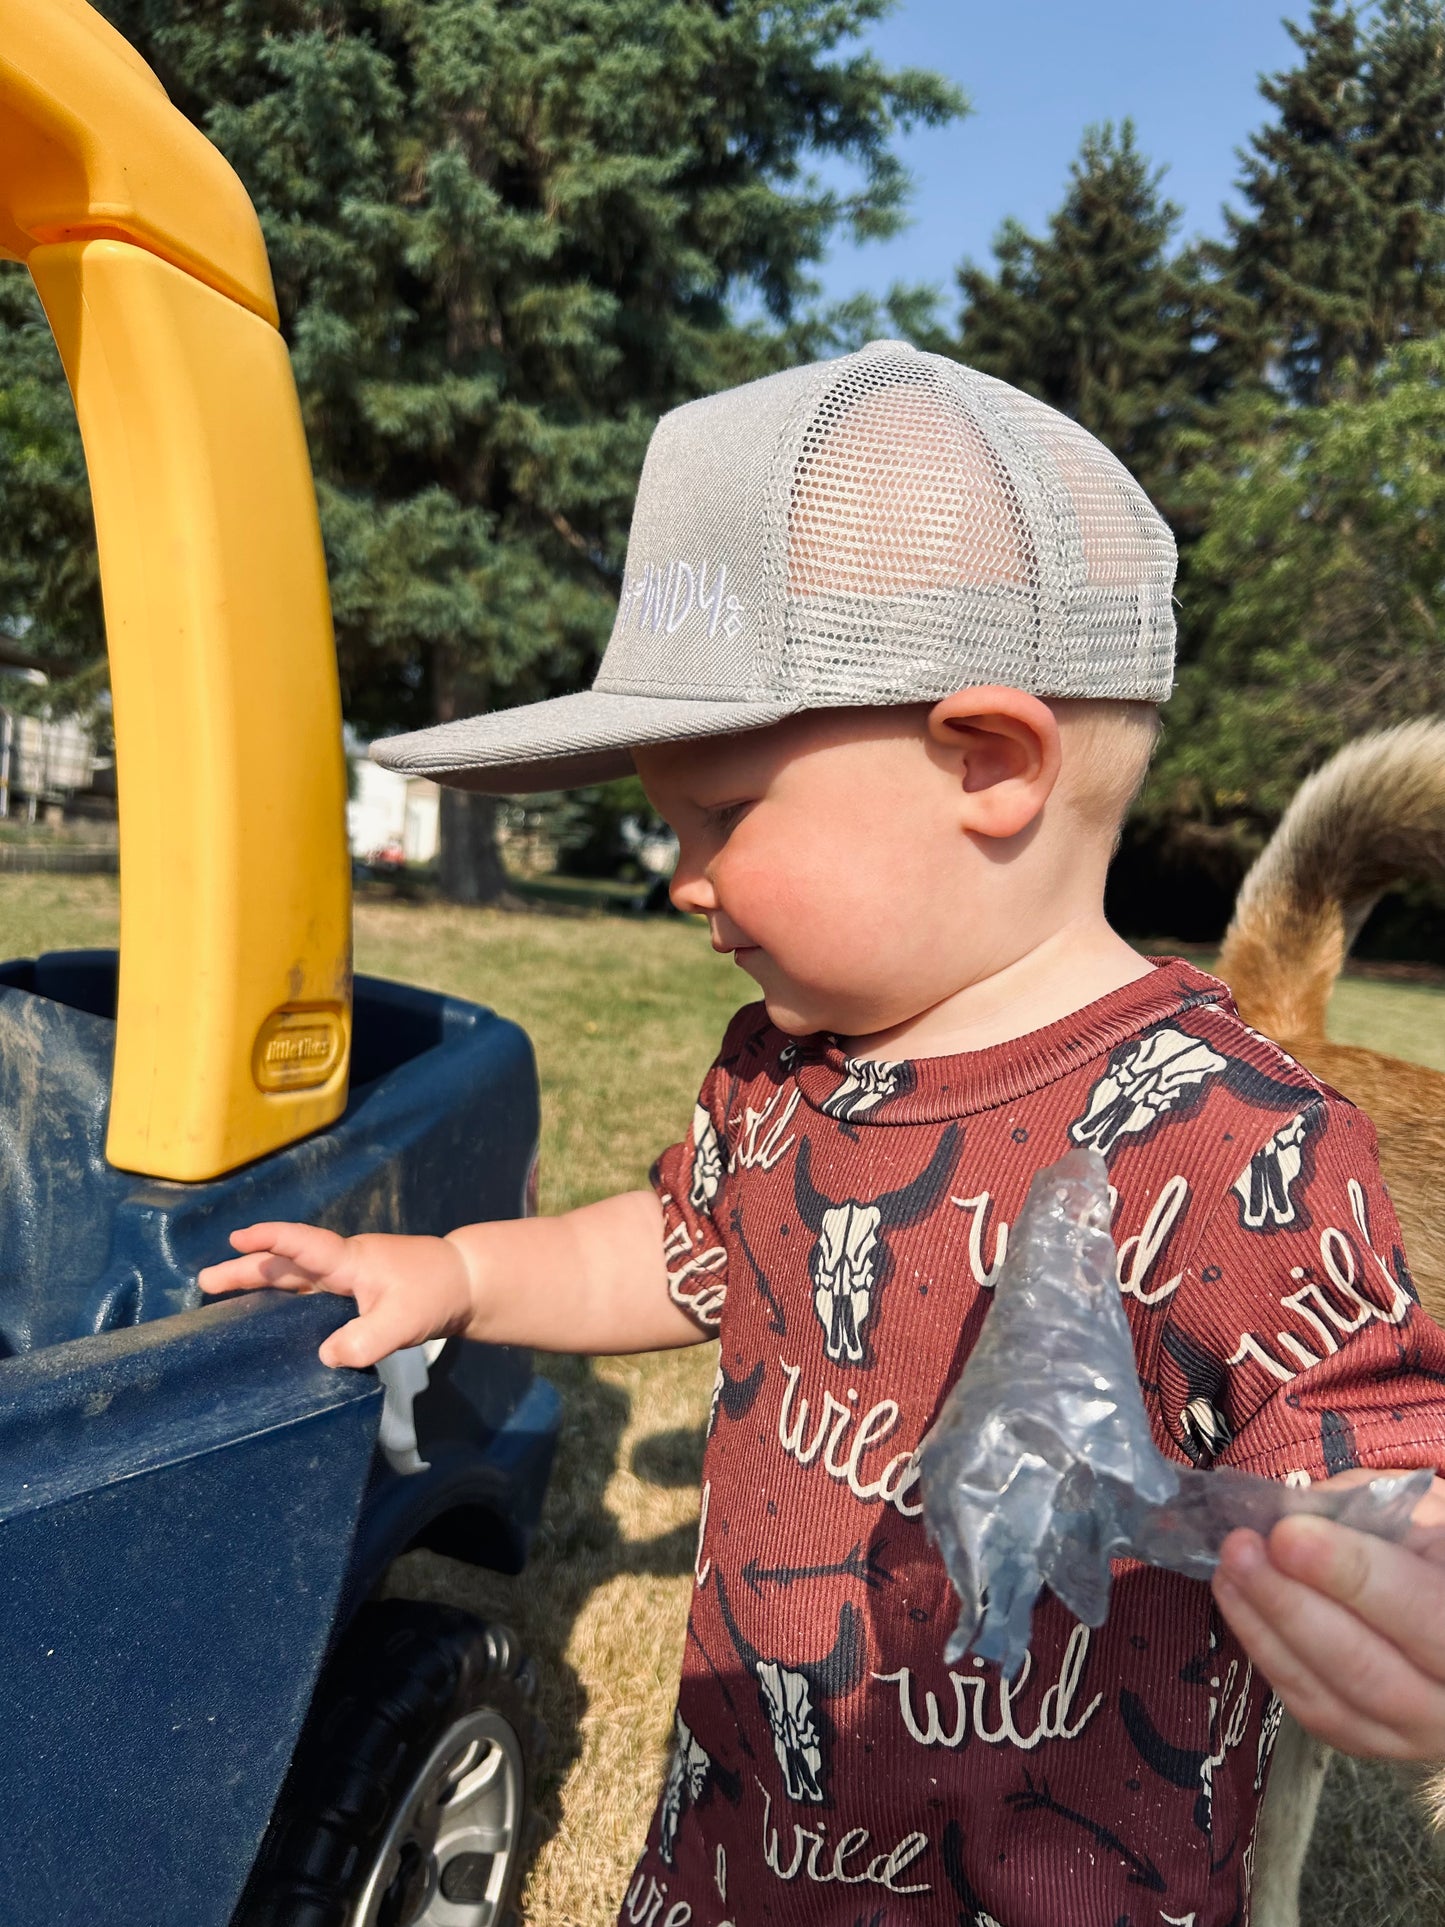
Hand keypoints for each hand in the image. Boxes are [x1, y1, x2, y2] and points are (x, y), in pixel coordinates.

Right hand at [198, 1223, 475, 1369]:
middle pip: (287, 1263)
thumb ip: (364, 1341)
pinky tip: (271, 1314)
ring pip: (295, 1276)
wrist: (465, 1282)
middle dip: (246, 1269)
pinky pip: (309, 1291)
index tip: (238, 1239)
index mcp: (350, 1261)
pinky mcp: (355, 1292)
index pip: (304, 1246)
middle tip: (205, 1280)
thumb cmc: (435, 1293)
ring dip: (260, 1282)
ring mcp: (348, 1277)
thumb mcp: (402, 1323)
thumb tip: (324, 1357)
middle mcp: (342, 1265)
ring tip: (221, 1293)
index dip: (271, 1241)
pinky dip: (284, 1297)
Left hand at [1211, 1472, 1444, 1759]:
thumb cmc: (1439, 1555)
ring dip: (1266, 1630)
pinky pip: (1313, 1711)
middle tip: (1239, 1551)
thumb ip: (1366, 1513)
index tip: (1286, 1535)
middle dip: (1289, 1604)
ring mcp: (1415, 1733)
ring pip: (1332, 1699)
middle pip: (1366, 1667)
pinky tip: (1241, 1607)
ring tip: (1227, 1571)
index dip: (1349, 1573)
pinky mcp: (1373, 1742)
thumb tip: (1289, 1514)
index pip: (1419, 1610)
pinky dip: (1269, 1657)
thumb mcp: (1426, 1515)